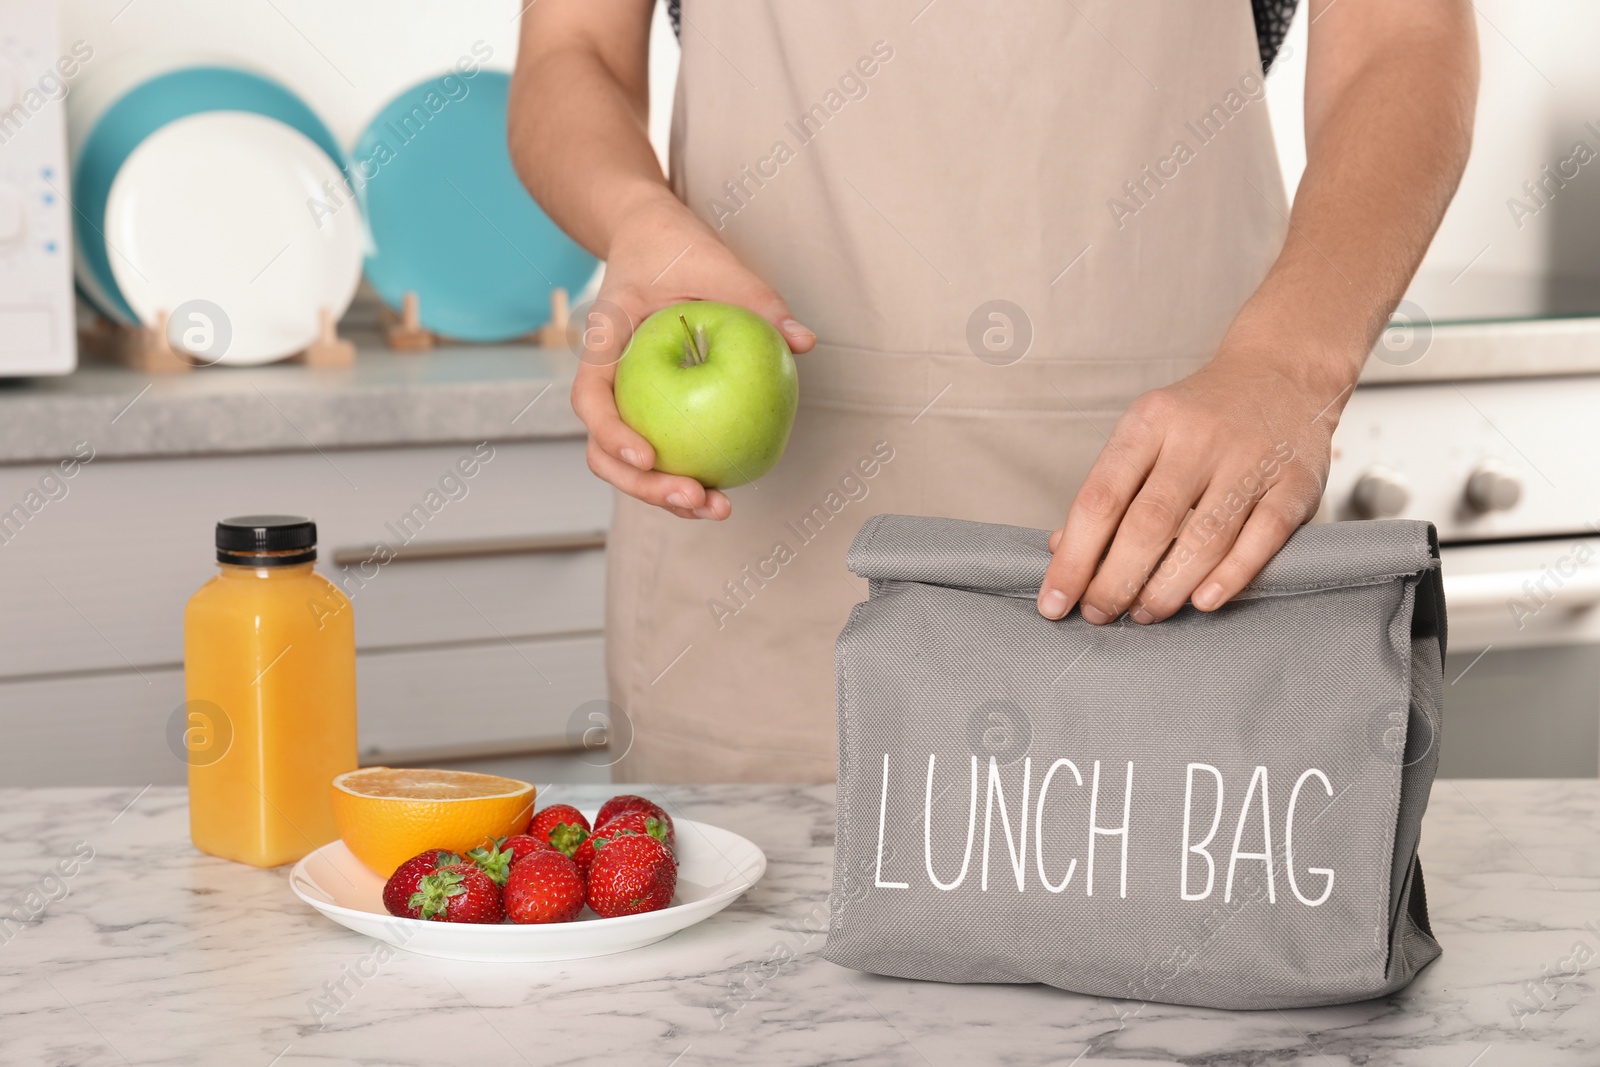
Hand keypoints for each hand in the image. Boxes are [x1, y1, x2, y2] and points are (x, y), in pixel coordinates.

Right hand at [571, 196, 815, 519]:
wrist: (650, 239)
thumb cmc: (673, 246)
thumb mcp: (713, 261)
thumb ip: (755, 298)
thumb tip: (802, 341)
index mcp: (602, 345)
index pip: (590, 398)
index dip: (612, 433)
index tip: (648, 456)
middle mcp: (605, 383)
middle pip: (604, 453)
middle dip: (645, 488)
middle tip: (696, 498)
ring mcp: (625, 402)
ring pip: (630, 466)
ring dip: (666, 496)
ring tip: (717, 508)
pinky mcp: (650, 411)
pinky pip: (663, 450)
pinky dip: (688, 474)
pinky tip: (727, 490)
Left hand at [1036, 354, 1347, 623]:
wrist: (1283, 371)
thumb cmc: (1200, 417)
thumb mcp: (1145, 434)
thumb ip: (1109, 491)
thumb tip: (1063, 551)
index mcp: (1149, 422)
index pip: (1100, 499)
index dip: (1074, 558)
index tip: (1054, 602)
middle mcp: (1198, 437)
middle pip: (1149, 523)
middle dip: (1116, 581)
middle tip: (1098, 615)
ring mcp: (1251, 458)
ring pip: (1204, 536)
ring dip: (1167, 587)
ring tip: (1144, 614)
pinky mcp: (1296, 482)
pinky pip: (1262, 537)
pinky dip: (1230, 576)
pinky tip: (1201, 602)